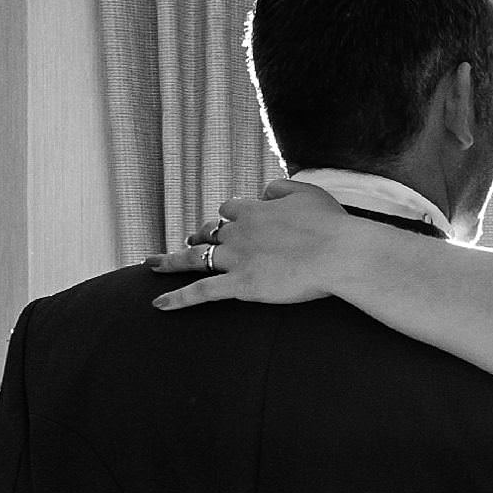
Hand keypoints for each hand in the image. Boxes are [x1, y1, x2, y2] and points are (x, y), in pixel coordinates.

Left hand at [146, 179, 360, 308]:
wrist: (340, 253)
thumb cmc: (332, 225)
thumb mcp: (308, 193)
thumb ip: (282, 188)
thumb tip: (264, 191)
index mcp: (256, 209)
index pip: (231, 208)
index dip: (231, 216)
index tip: (235, 223)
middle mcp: (239, 231)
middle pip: (209, 231)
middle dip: (201, 236)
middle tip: (192, 241)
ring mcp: (236, 258)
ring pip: (194, 257)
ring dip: (171, 260)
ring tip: (152, 263)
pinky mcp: (240, 284)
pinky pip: (200, 292)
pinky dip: (176, 298)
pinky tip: (157, 305)